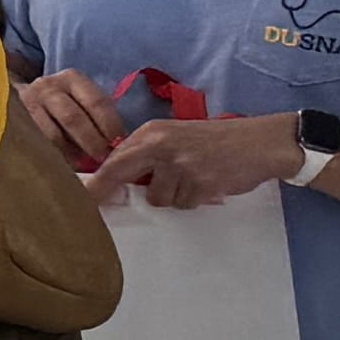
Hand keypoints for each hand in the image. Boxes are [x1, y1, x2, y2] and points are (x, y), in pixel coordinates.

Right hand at [20, 66, 128, 166]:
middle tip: (103, 160)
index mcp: (72, 79)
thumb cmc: (64, 102)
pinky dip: (54, 156)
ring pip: (53, 135)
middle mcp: (48, 87)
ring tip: (84, 165)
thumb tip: (117, 145)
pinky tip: (64, 164)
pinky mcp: (16, 121)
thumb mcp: (81, 98)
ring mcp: (28, 104)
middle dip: (91, 142)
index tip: (119, 146)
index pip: (97, 103)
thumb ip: (97, 116)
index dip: (110, 127)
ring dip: (72, 153)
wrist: (26, 96)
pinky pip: (38, 143)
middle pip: (73, 118)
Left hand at [92, 107, 303, 211]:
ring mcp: (180, 165)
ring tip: (194, 180)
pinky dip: (194, 200)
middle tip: (96, 206)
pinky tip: (208, 184)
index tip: (78, 198)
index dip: (96, 181)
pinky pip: (185, 204)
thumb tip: (118, 183)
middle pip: (122, 174)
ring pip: (159, 198)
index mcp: (152, 133)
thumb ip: (148, 155)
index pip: (114, 159)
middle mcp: (161, 146)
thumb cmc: (215, 141)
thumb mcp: (176, 138)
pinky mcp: (200, 184)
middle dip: (109, 192)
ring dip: (174, 196)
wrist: (261, 142)